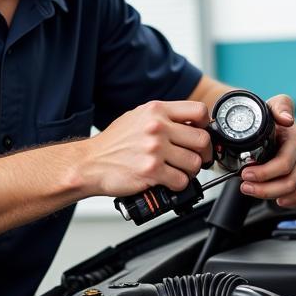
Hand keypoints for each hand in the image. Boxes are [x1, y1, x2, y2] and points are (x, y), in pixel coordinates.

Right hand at [80, 100, 212, 197]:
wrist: (90, 163)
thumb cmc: (113, 143)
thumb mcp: (137, 117)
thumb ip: (163, 117)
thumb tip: (191, 124)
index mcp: (156, 110)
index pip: (199, 111)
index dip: (206, 124)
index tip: (202, 133)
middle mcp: (157, 127)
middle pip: (202, 139)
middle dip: (203, 153)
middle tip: (197, 158)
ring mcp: (155, 149)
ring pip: (195, 162)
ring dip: (191, 171)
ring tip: (180, 171)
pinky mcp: (151, 171)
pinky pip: (181, 180)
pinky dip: (179, 184)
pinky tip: (169, 181)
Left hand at [238, 94, 295, 207]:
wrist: (271, 121)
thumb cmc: (271, 114)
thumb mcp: (274, 104)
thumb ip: (280, 107)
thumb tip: (287, 119)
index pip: (284, 163)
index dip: (264, 173)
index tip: (246, 173)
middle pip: (288, 181)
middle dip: (264, 187)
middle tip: (244, 184)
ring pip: (293, 191)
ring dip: (270, 194)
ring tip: (250, 189)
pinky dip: (289, 201)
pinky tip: (276, 200)